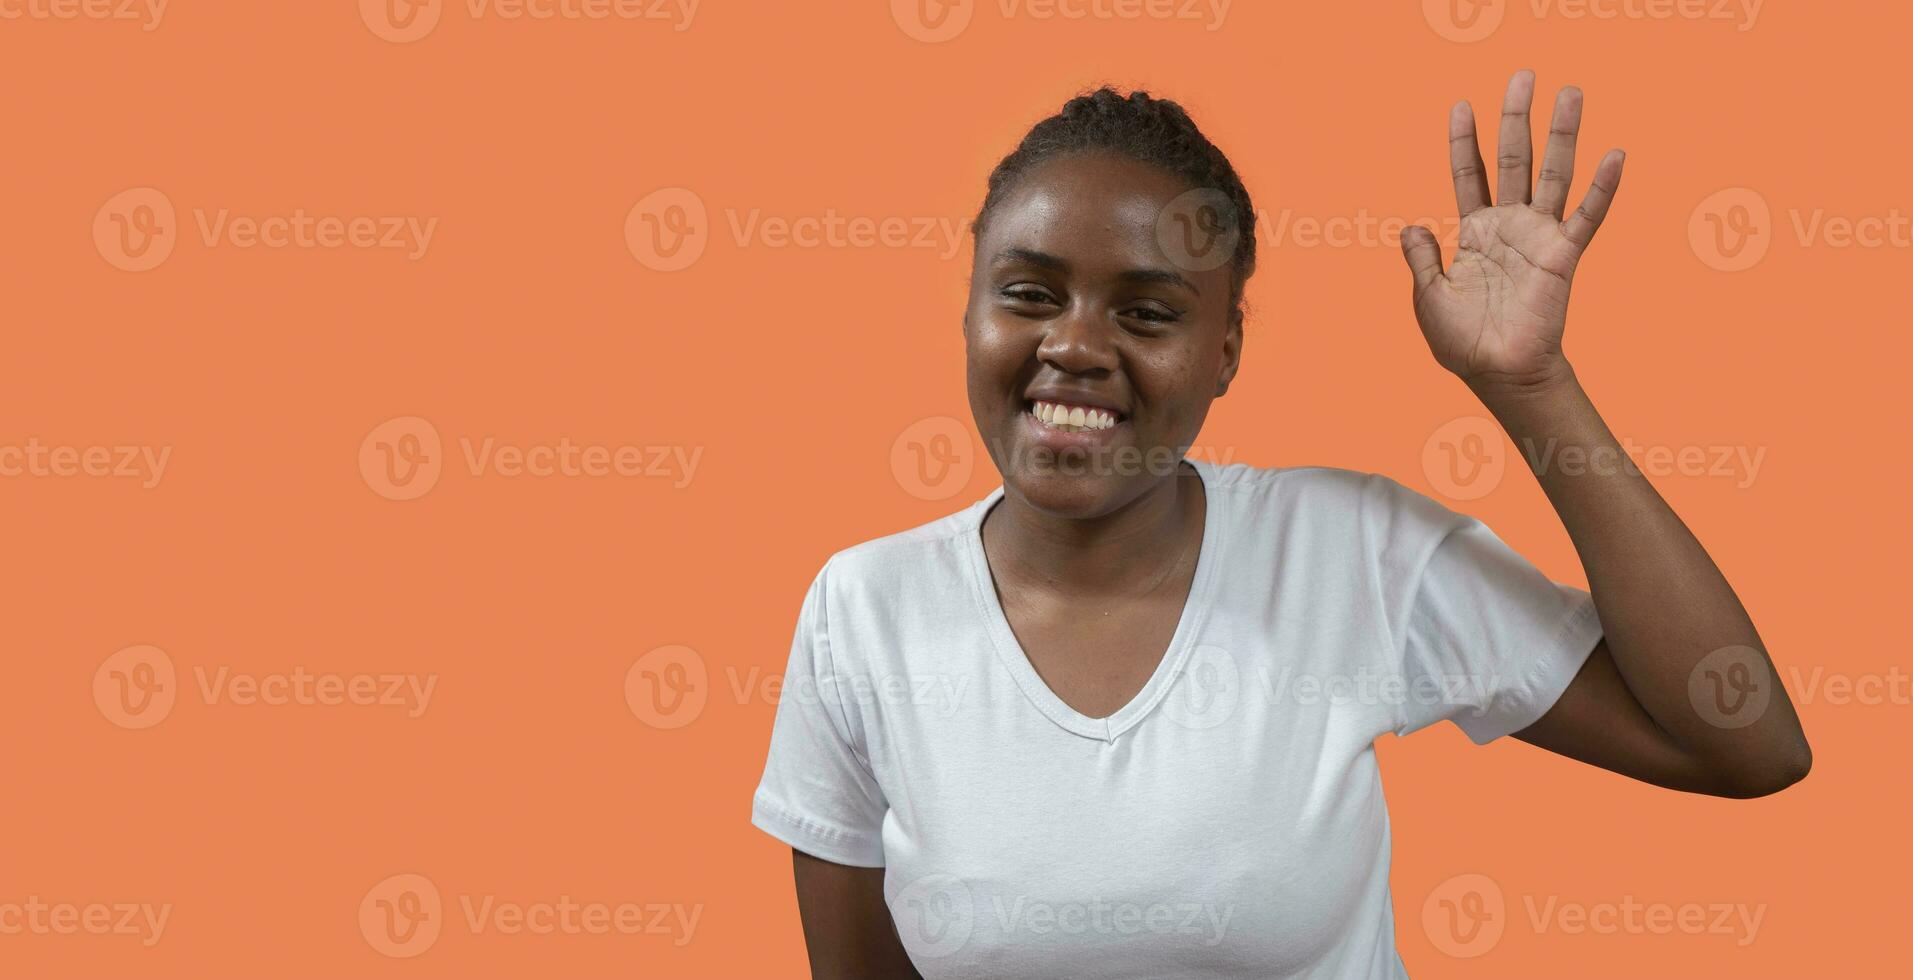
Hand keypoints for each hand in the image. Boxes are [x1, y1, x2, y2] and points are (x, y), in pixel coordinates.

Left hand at [1400, 70, 1624, 389]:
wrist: (1497, 373)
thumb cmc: (1462, 341)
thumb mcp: (1428, 296)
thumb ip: (1420, 258)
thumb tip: (1410, 225)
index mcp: (1474, 233)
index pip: (1468, 174)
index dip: (1464, 141)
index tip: (1462, 105)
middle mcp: (1509, 225)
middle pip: (1513, 159)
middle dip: (1516, 118)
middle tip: (1523, 75)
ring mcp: (1538, 236)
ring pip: (1553, 173)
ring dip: (1562, 133)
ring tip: (1571, 92)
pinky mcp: (1563, 255)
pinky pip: (1587, 215)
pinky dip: (1602, 187)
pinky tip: (1615, 155)